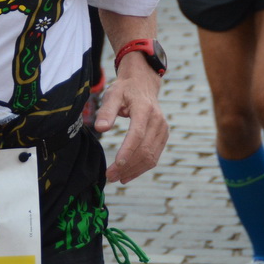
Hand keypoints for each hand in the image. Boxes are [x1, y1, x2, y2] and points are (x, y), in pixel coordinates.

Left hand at [98, 69, 168, 183]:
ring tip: (117, 178)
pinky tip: (129, 174)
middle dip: (128, 166)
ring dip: (134, 170)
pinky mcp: (163, 135)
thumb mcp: (113, 94)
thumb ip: (106, 111)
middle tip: (110, 176)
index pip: (137, 134)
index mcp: (145, 109)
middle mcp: (157, 120)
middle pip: (144, 149)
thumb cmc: (125, 90)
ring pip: (151, 156)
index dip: (127, 151)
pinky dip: (142, 168)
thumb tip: (100, 128)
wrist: (143, 84)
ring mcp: (163, 129)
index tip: (116, 165)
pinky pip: (155, 156)